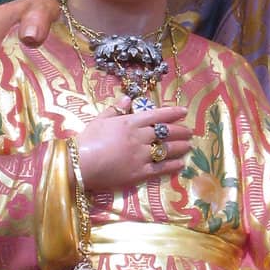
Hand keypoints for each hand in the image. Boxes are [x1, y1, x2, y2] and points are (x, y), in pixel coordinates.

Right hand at [74, 101, 193, 188]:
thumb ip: (116, 108)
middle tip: (190, 131)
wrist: (79, 164)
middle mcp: (139, 137)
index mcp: (130, 122)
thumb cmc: (87, 140)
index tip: (184, 111)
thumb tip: (129, 97)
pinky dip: (172, 166)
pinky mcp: (139, 173)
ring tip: (189, 146)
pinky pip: (160, 168)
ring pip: (166, 149)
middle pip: (165, 132)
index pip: (157, 115)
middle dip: (180, 130)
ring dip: (180, 147)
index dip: (172, 112)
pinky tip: (181, 164)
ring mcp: (141, 155)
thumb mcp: (100, 119)